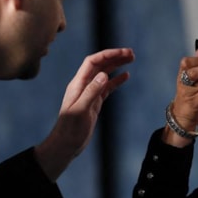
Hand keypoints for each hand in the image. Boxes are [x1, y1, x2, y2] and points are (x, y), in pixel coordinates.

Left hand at [35, 47, 134, 179]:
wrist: (65, 145)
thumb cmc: (70, 129)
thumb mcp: (81, 110)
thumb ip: (91, 91)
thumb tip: (104, 74)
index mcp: (78, 84)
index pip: (92, 62)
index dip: (107, 55)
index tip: (122, 52)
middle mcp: (83, 86)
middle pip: (100, 65)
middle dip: (114, 57)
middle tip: (131, 54)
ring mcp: (89, 94)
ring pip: (104, 74)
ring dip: (116, 65)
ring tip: (131, 60)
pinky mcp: (94, 103)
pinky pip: (107, 87)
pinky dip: (116, 80)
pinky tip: (126, 76)